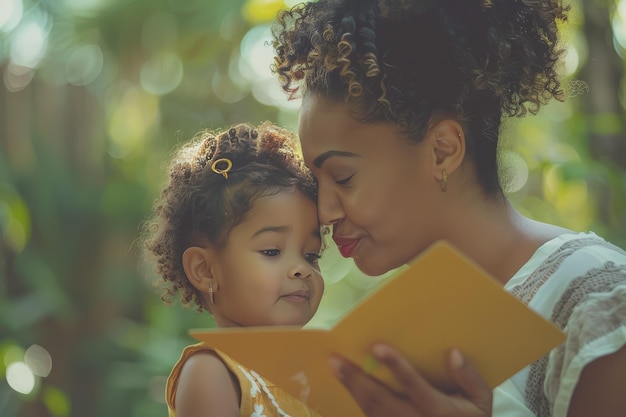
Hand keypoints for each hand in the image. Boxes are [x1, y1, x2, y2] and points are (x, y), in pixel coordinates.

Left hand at [328, 344, 492, 416]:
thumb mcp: (482, 402)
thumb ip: (470, 378)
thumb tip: (454, 353)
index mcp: (438, 410)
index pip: (413, 384)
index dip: (395, 366)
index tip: (377, 347)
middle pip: (380, 400)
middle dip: (357, 379)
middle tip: (336, 359)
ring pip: (371, 410)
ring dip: (352, 388)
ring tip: (336, 367)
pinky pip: (371, 416)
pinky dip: (357, 400)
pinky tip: (347, 384)